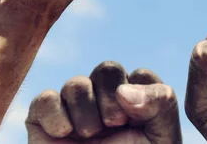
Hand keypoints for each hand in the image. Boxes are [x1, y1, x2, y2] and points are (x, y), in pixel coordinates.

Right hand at [26, 62, 181, 143]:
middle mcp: (107, 103)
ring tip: (89, 135)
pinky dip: (53, 113)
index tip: (134, 122)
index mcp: (138, 105)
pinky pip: (45, 100)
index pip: (141, 77)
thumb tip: (124, 89)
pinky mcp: (45, 123)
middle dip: (109, 96)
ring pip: (76, 84)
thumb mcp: (161, 139)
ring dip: (84, 108)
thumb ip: (160, 104)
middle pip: (107, 70)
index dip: (140, 94)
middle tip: (113, 124)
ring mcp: (76, 111)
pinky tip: (63, 133)